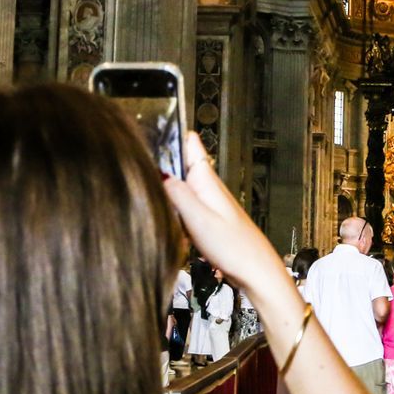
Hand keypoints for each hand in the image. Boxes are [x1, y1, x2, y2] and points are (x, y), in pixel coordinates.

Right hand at [161, 131, 288, 301]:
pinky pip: (183, 209)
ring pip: (179, 189)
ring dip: (166, 193)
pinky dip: (174, 214)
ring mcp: (208, 202)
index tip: (155, 121)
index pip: (190, 143)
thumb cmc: (234, 247)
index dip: (173, 130)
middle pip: (179, 166)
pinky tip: (169, 223)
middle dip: (161, 166)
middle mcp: (208, 187)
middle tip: (139, 164)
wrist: (255, 271)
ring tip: (148, 190)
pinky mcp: (207, 219)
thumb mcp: (198, 219)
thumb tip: (158, 174)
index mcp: (206, 180)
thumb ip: (177, 195)